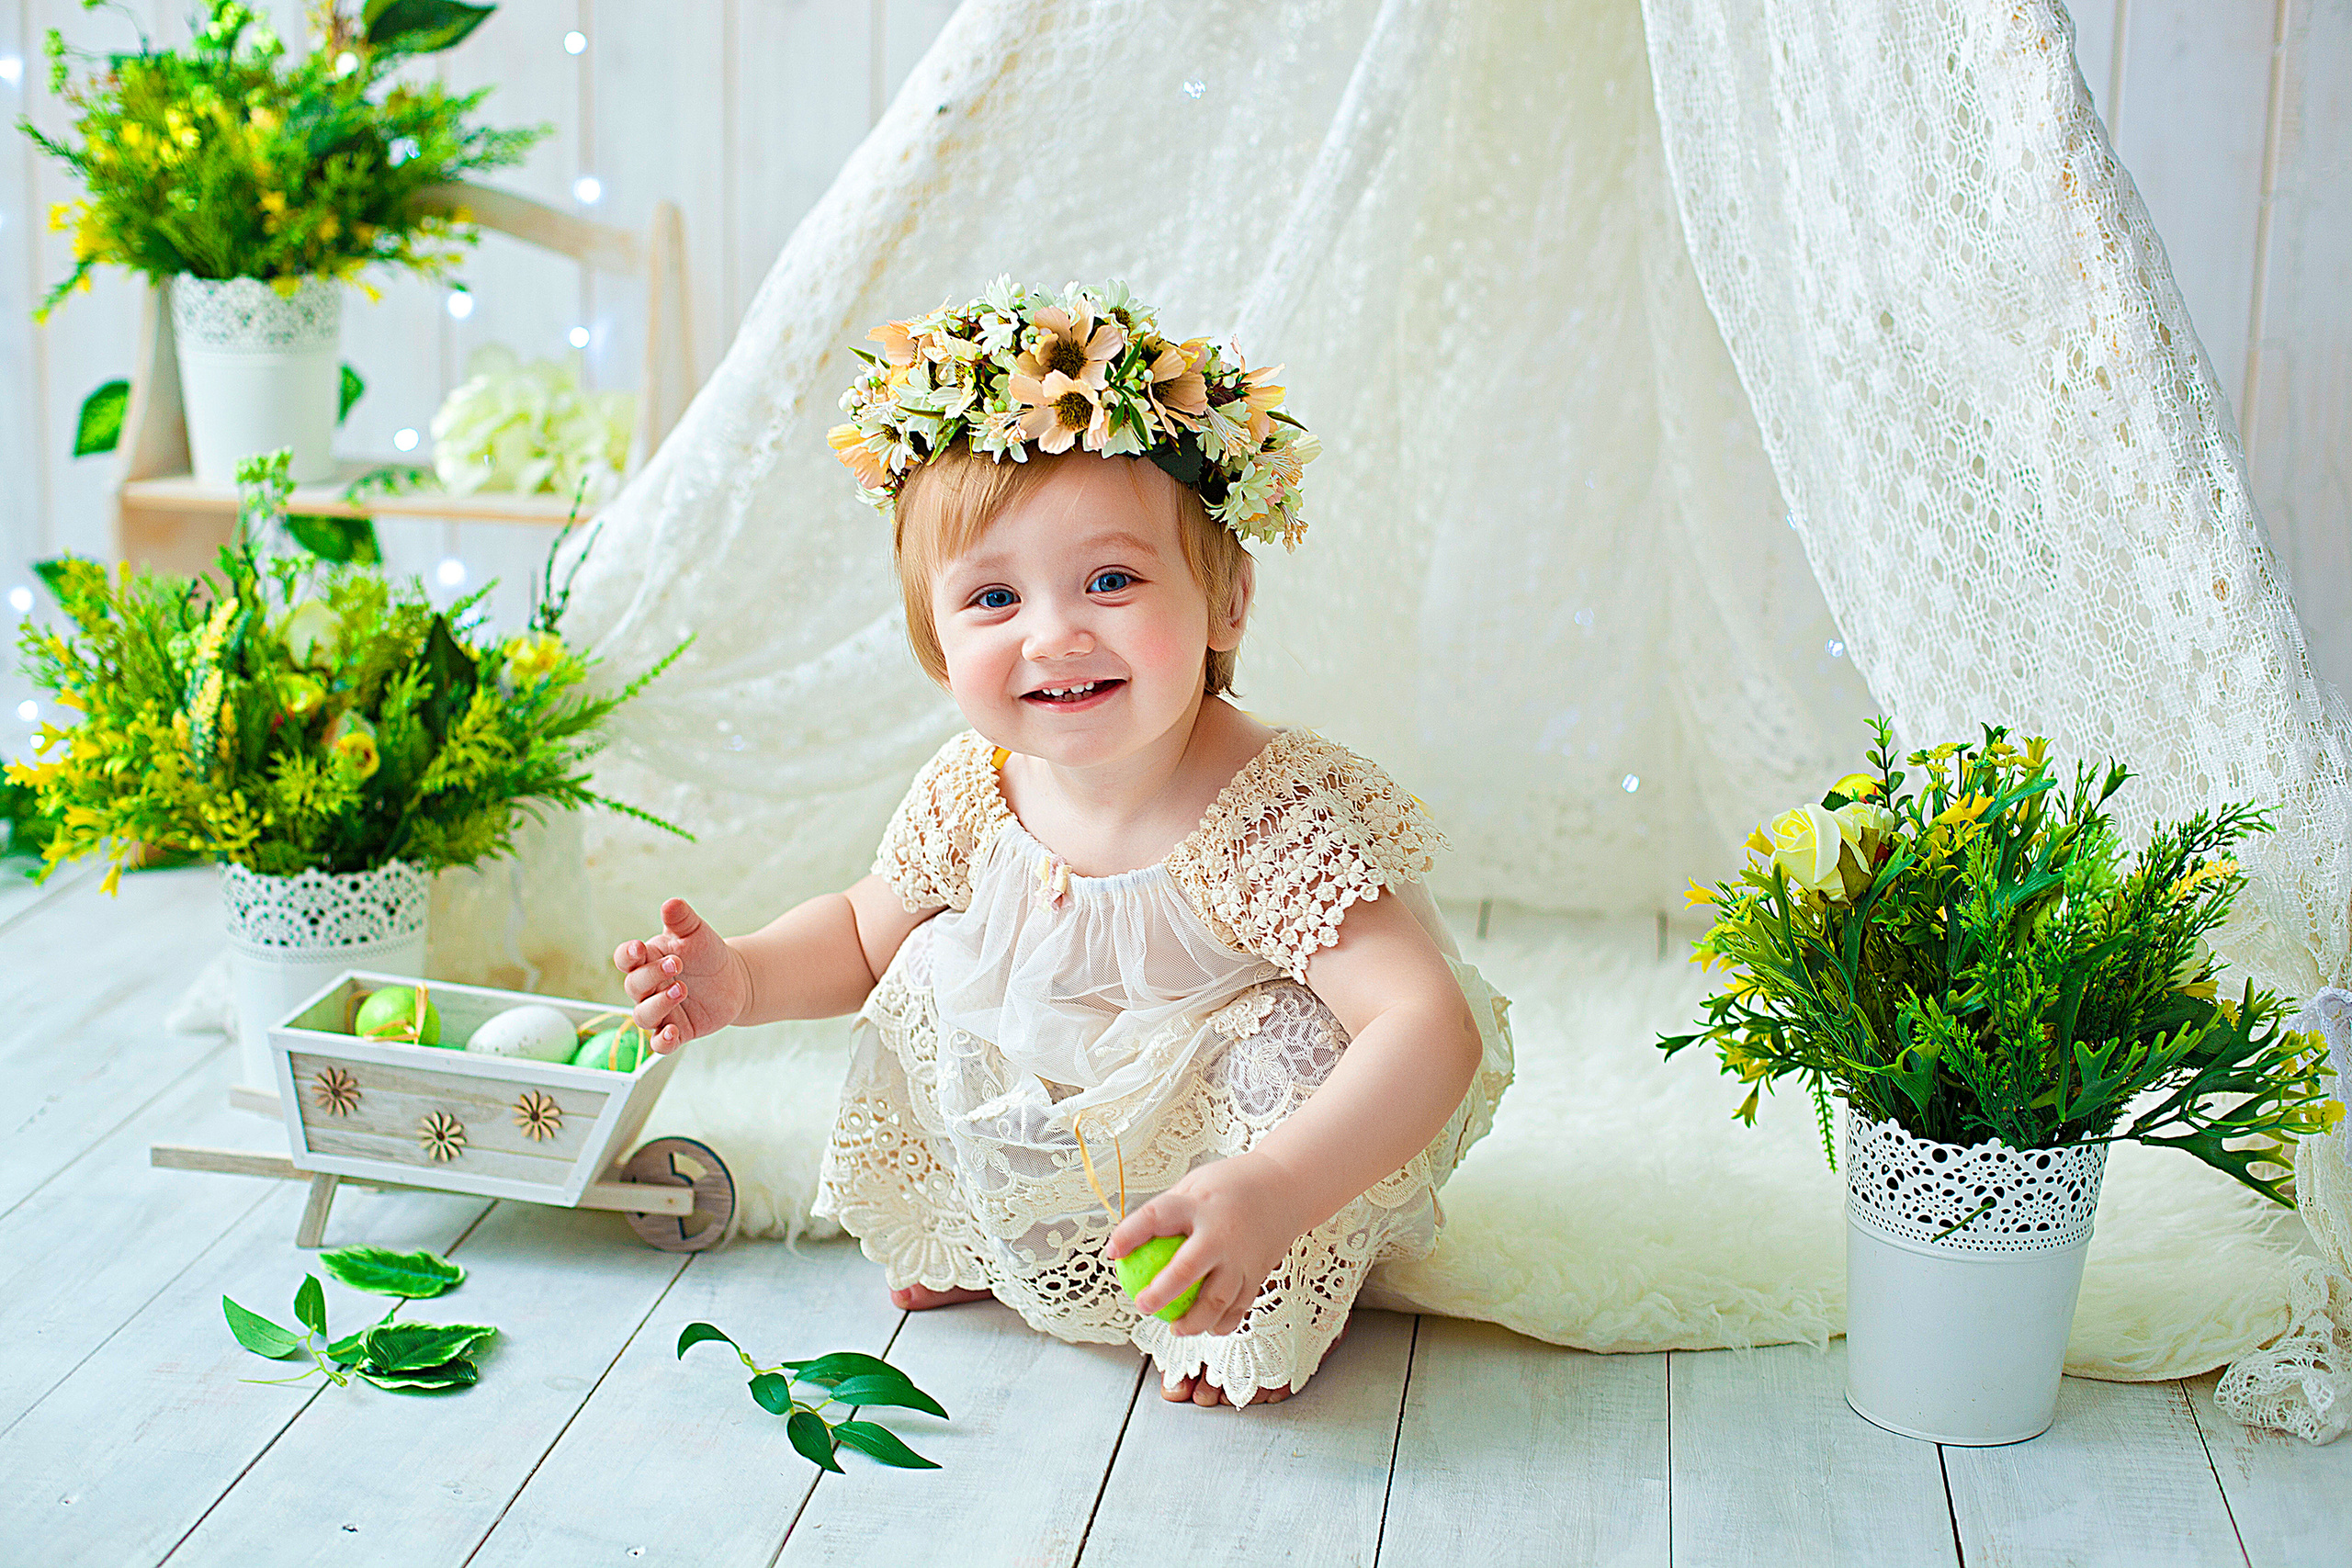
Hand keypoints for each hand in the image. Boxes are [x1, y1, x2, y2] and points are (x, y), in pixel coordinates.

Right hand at [613, 897, 749, 1052]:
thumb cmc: (707, 952)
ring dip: (659, 1004)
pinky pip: (660, 1044)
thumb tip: (671, 903)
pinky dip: (662, 1041)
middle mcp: (647, 988)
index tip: (639, 948)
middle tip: (677, 964)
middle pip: (633, 986)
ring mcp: (661, 1011)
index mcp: (647, 960)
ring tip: (682, 989)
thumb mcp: (697, 932)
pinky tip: (672, 1033)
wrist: (733, 978)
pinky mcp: (677, 1030)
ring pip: (643, 1015)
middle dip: (651, 975)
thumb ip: (683, 919)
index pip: (625, 959)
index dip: (627, 955)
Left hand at [1105, 1151, 1310, 1336]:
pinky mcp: (1258, 1274)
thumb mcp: (1195, 1184)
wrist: (1286, 1188)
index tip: (1113, 1252)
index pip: (1157, 1218)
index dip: (1131, 1234)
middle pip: (1188, 1269)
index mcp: (1199, 1204)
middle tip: (1143, 1305)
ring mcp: (1242, 1257)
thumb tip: (1127, 1240)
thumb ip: (1168, 1210)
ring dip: (1193, 1320)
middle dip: (1162, 1292)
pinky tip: (1208, 1328)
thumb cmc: (1231, 1186)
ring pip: (1217, 1300)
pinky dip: (1223, 1322)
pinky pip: (1239, 1307)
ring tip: (1175, 1328)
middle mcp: (1221, 1233)